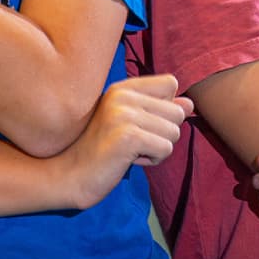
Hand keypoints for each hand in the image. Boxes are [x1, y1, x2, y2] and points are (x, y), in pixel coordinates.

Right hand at [61, 74, 193, 209]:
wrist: (67, 175)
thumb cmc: (101, 151)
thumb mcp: (131, 123)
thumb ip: (161, 109)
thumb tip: (190, 104)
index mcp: (124, 87)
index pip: (171, 83)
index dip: (166, 109)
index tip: (141, 124)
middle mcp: (123, 95)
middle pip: (177, 111)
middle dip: (163, 134)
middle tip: (133, 143)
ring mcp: (124, 114)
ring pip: (174, 132)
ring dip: (157, 149)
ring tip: (129, 152)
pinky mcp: (128, 137)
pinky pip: (165, 149)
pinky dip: (153, 160)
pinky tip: (128, 161)